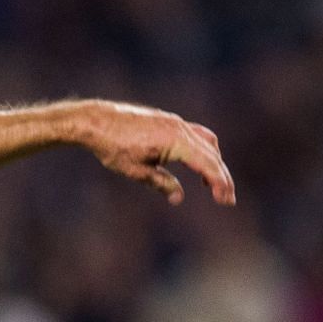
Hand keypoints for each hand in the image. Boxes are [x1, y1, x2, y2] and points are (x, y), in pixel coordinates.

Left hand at [72, 100, 235, 206]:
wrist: (95, 121)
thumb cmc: (113, 147)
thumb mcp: (136, 171)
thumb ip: (161, 183)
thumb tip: (178, 197)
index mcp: (175, 140)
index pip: (207, 164)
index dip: (219, 183)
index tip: (225, 201)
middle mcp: (180, 128)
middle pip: (212, 154)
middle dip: (221, 177)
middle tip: (226, 199)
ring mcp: (175, 122)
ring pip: (206, 142)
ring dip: (213, 163)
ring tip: (211, 185)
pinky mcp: (168, 121)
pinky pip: (194, 135)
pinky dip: (202, 150)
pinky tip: (195, 164)